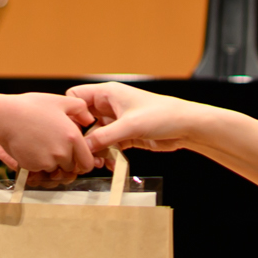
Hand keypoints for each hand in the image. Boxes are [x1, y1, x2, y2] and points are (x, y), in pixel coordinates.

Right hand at [0, 91, 96, 173]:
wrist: (4, 117)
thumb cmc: (31, 107)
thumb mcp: (59, 101)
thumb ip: (80, 109)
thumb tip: (90, 120)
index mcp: (73, 137)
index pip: (87, 163)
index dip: (82, 161)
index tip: (75, 156)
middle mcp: (63, 152)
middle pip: (70, 168)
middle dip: (65, 161)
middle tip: (53, 147)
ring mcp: (47, 161)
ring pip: (54, 170)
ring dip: (50, 163)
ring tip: (40, 145)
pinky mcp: (33, 166)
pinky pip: (39, 170)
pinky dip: (36, 164)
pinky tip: (30, 149)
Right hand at [74, 82, 200, 161]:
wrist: (185, 127)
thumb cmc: (162, 115)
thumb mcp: (130, 126)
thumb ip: (105, 137)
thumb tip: (84, 148)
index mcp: (108, 93)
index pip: (76, 98)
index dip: (72, 114)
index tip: (72, 132)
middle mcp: (110, 106)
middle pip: (84, 121)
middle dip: (83, 138)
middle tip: (83, 153)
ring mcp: (117, 121)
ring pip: (95, 136)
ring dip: (96, 150)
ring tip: (98, 163)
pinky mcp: (125, 135)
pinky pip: (108, 145)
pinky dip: (107, 155)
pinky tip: (110, 164)